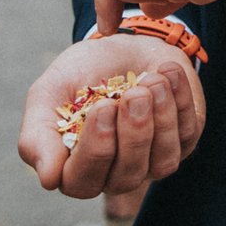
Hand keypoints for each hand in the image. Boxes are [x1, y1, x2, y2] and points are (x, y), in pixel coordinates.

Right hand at [16, 35, 205, 198]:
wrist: (121, 43)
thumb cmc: (80, 74)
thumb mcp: (48, 94)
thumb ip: (38, 135)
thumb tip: (49, 179)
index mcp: (76, 169)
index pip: (82, 181)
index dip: (95, 149)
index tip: (103, 106)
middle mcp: (115, 173)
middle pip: (127, 175)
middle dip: (134, 132)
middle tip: (133, 93)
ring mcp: (152, 160)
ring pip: (163, 161)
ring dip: (161, 118)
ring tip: (152, 80)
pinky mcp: (183, 140)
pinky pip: (188, 133)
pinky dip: (181, 101)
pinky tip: (166, 73)